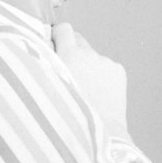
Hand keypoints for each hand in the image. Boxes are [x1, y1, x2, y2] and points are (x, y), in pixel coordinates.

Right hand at [52, 23, 129, 139]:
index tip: (54, 45)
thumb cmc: (68, 114)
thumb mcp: (48, 86)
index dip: (57, 36)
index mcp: (69, 55)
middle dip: (72, 51)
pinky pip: (106, 66)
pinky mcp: (119, 71)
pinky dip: (102, 75)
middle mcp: (89, 54)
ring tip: (84, 88)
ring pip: (92, 56)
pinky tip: (98, 92)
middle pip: (78, 40)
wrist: (100, 133)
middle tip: (68, 70)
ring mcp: (106, 62)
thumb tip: (43, 42)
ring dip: (87, 65)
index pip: (64, 29)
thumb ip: (45, 61)